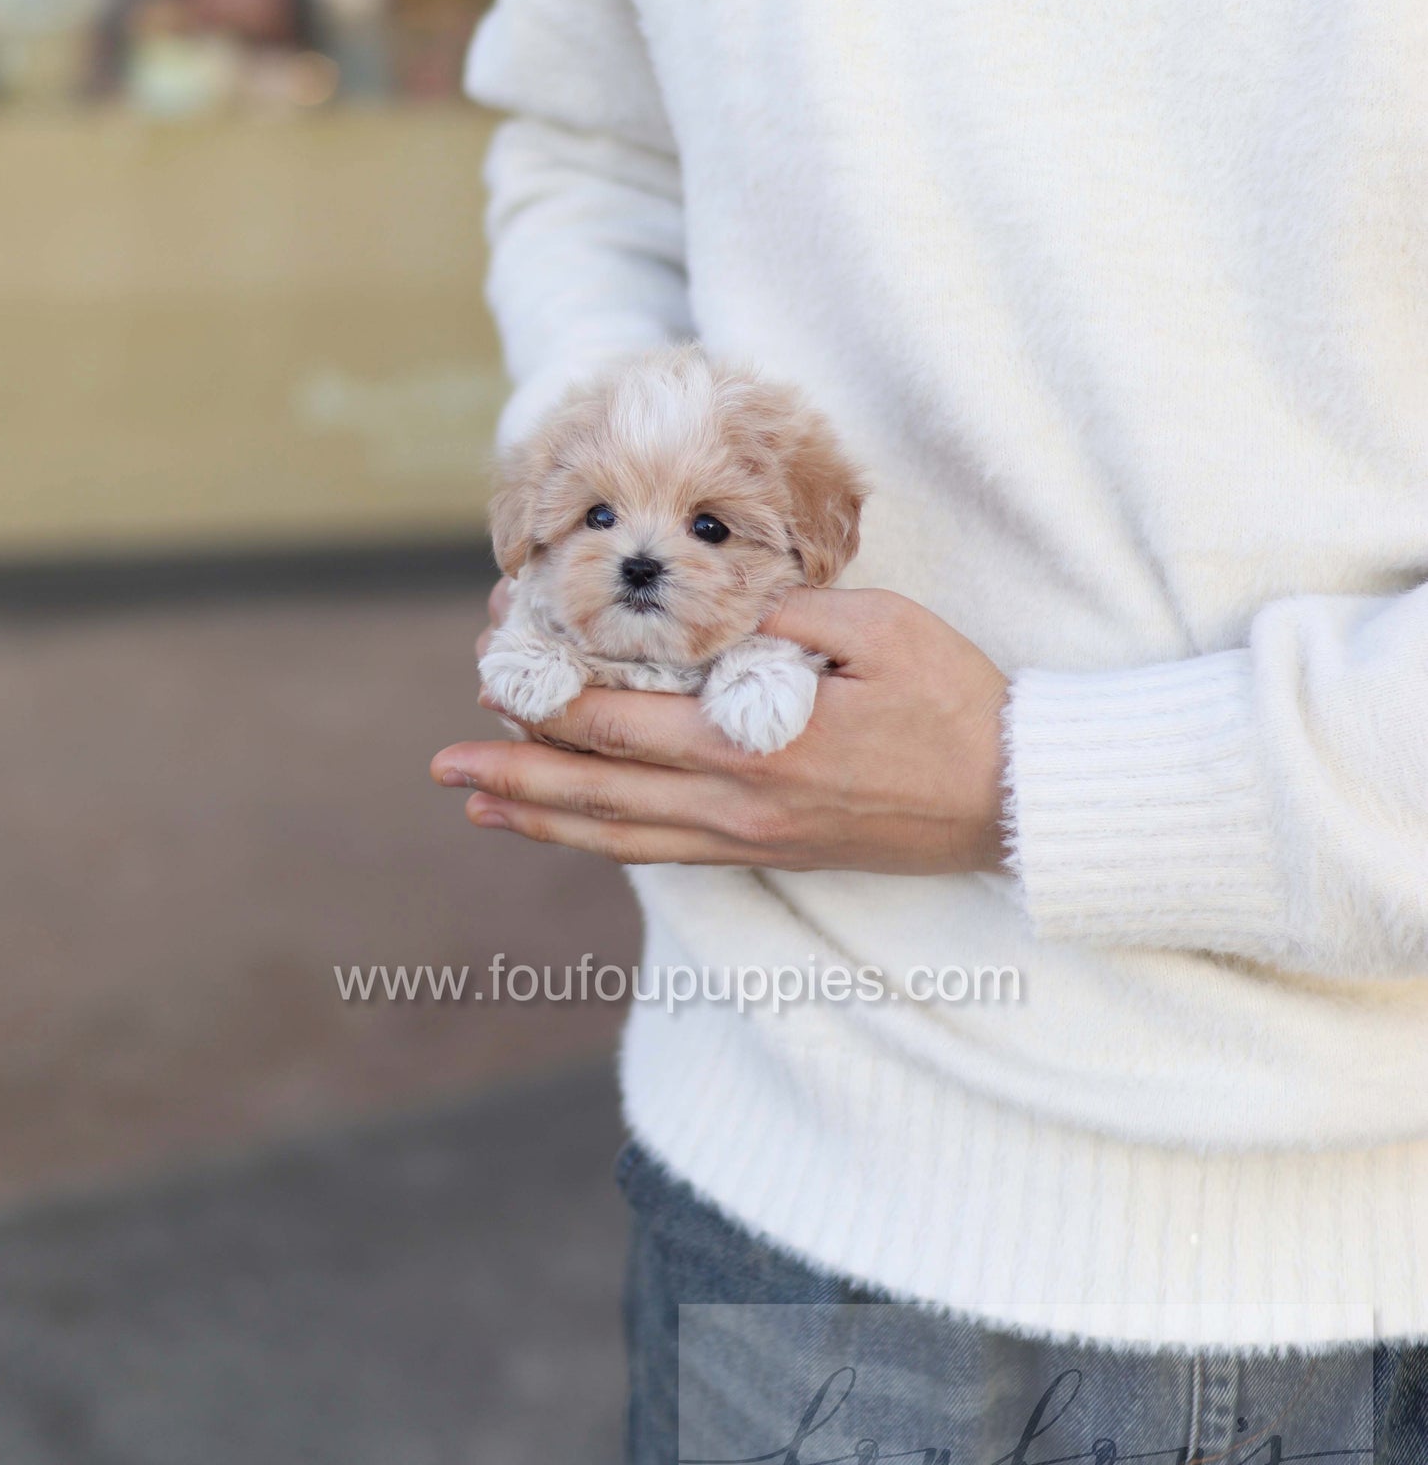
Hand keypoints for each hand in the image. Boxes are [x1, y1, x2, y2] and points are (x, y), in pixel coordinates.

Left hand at [435, 584, 1009, 874]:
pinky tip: (577, 830)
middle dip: (515, 773)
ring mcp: (753, 837)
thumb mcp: (878, 628)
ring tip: (480, 805)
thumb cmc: (957, 703)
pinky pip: (668, 851)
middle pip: (600, 795)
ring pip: (623, 837)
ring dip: (544, 821)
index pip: (622, 726)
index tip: (492, 675)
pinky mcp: (773, 851)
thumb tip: (710, 613)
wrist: (1019, 799)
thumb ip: (785, 618)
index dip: (548, 703)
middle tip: (444, 761)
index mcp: (756, 746)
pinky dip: (606, 841)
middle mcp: (739, 806)